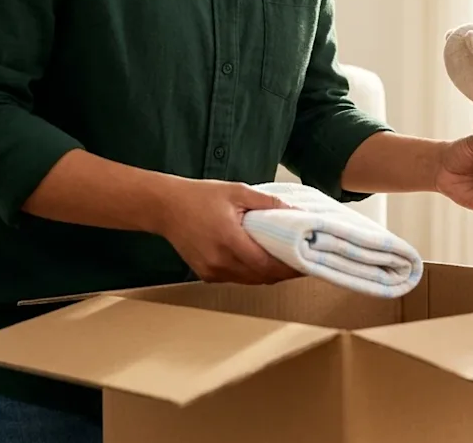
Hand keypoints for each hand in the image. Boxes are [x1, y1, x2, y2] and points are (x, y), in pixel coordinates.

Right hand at [157, 179, 303, 284]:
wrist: (165, 207)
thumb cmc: (199, 197)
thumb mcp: (238, 192)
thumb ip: (268, 203)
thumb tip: (296, 211)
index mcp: (229, 241)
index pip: (267, 265)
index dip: (290, 267)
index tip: (307, 263)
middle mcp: (220, 262)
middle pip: (261, 277)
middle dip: (283, 272)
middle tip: (302, 262)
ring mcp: (211, 271)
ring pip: (250, 281)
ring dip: (269, 275)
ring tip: (286, 262)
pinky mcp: (206, 274)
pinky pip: (236, 279)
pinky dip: (251, 274)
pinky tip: (262, 262)